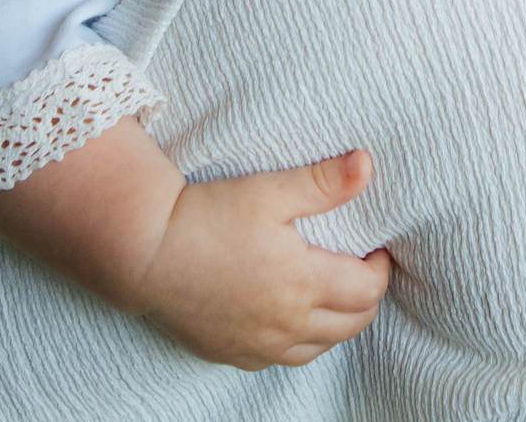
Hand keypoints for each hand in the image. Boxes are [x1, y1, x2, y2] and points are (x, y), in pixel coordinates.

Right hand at [133, 150, 393, 369]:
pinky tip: (291, 317)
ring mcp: (259, 345)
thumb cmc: (206, 215)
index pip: (368, 291)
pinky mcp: (233, 354)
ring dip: (337, 323)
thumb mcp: (269, 190)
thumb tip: (367, 165)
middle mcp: (287, 324)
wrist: (144, 252)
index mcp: (303, 282)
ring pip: (320, 348)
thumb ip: (324, 182)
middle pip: (353, 325)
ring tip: (331, 292)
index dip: (381, 269)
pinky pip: (283, 359)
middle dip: (366, 298)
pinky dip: (301, 341)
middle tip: (360, 269)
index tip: (376, 250)